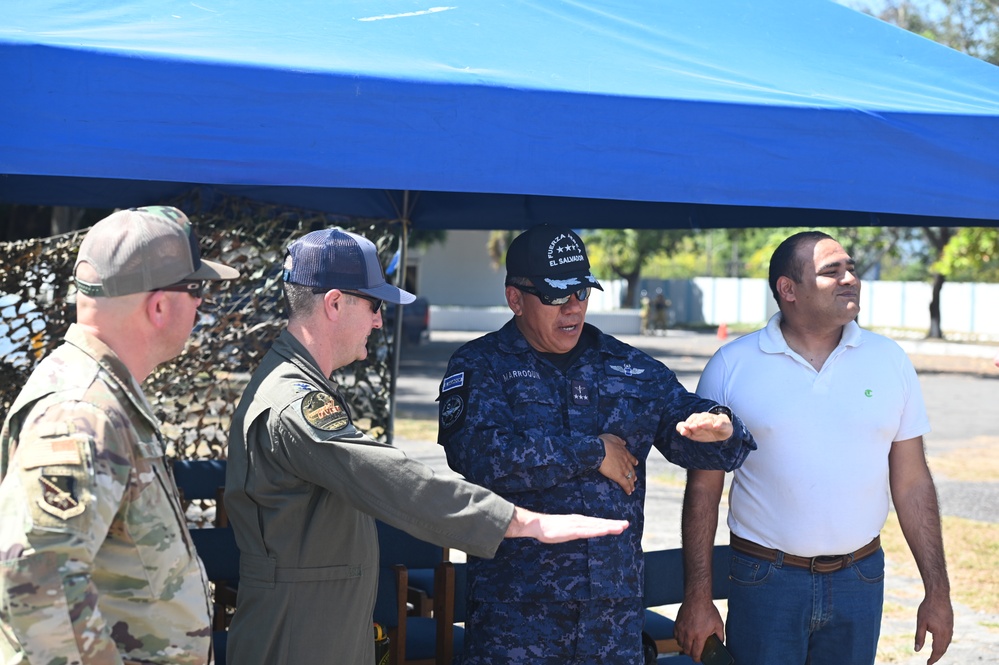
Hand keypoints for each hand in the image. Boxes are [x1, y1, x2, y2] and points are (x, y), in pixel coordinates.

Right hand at [505, 507, 628, 542]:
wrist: (537, 524)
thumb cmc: (550, 528)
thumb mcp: (566, 529)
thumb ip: (575, 530)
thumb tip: (583, 533)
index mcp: (579, 521)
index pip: (597, 522)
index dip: (610, 523)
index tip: (621, 524)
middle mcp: (580, 521)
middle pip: (600, 523)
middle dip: (613, 524)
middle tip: (626, 524)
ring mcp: (576, 525)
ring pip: (596, 526)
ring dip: (608, 526)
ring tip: (620, 527)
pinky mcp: (571, 530)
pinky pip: (586, 531)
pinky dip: (596, 531)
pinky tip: (604, 531)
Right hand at [598, 433, 638, 493]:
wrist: (599, 450)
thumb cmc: (602, 442)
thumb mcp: (612, 437)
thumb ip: (619, 440)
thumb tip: (624, 442)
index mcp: (623, 452)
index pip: (630, 458)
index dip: (633, 462)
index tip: (635, 464)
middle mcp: (625, 461)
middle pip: (631, 469)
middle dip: (633, 474)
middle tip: (635, 478)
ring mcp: (623, 469)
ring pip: (630, 477)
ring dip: (632, 483)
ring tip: (633, 488)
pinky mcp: (618, 476)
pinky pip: (625, 484)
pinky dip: (628, 488)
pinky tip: (629, 492)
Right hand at [675, 597, 723, 661]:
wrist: (697, 598)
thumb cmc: (708, 610)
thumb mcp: (718, 624)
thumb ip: (720, 635)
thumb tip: (721, 642)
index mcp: (700, 636)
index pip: (696, 653)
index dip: (697, 659)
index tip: (698, 659)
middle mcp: (689, 634)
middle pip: (687, 650)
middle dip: (691, 654)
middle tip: (695, 653)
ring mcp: (682, 628)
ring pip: (680, 644)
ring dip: (685, 646)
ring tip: (689, 645)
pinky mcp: (677, 623)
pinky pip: (675, 635)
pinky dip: (679, 639)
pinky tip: (683, 637)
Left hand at [676, 412, 732, 441]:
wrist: (722, 430)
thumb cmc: (706, 432)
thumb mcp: (695, 434)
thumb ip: (687, 432)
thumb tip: (682, 432)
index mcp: (696, 419)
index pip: (691, 419)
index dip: (687, 424)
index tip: (684, 430)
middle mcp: (704, 418)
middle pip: (699, 419)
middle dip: (695, 423)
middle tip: (691, 427)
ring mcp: (714, 419)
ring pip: (708, 420)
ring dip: (705, 423)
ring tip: (701, 425)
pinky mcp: (723, 422)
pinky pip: (721, 422)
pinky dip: (718, 424)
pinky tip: (715, 426)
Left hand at [914, 592, 952, 663]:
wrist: (939, 595)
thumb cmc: (928, 608)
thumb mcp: (920, 623)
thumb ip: (919, 637)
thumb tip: (916, 650)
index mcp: (941, 634)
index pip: (937, 651)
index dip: (933, 659)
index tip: (928, 664)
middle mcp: (948, 633)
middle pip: (943, 649)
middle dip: (937, 656)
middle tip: (930, 661)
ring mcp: (950, 628)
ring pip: (947, 643)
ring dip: (941, 650)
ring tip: (934, 654)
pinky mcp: (950, 624)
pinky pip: (948, 637)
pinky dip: (944, 643)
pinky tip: (939, 642)